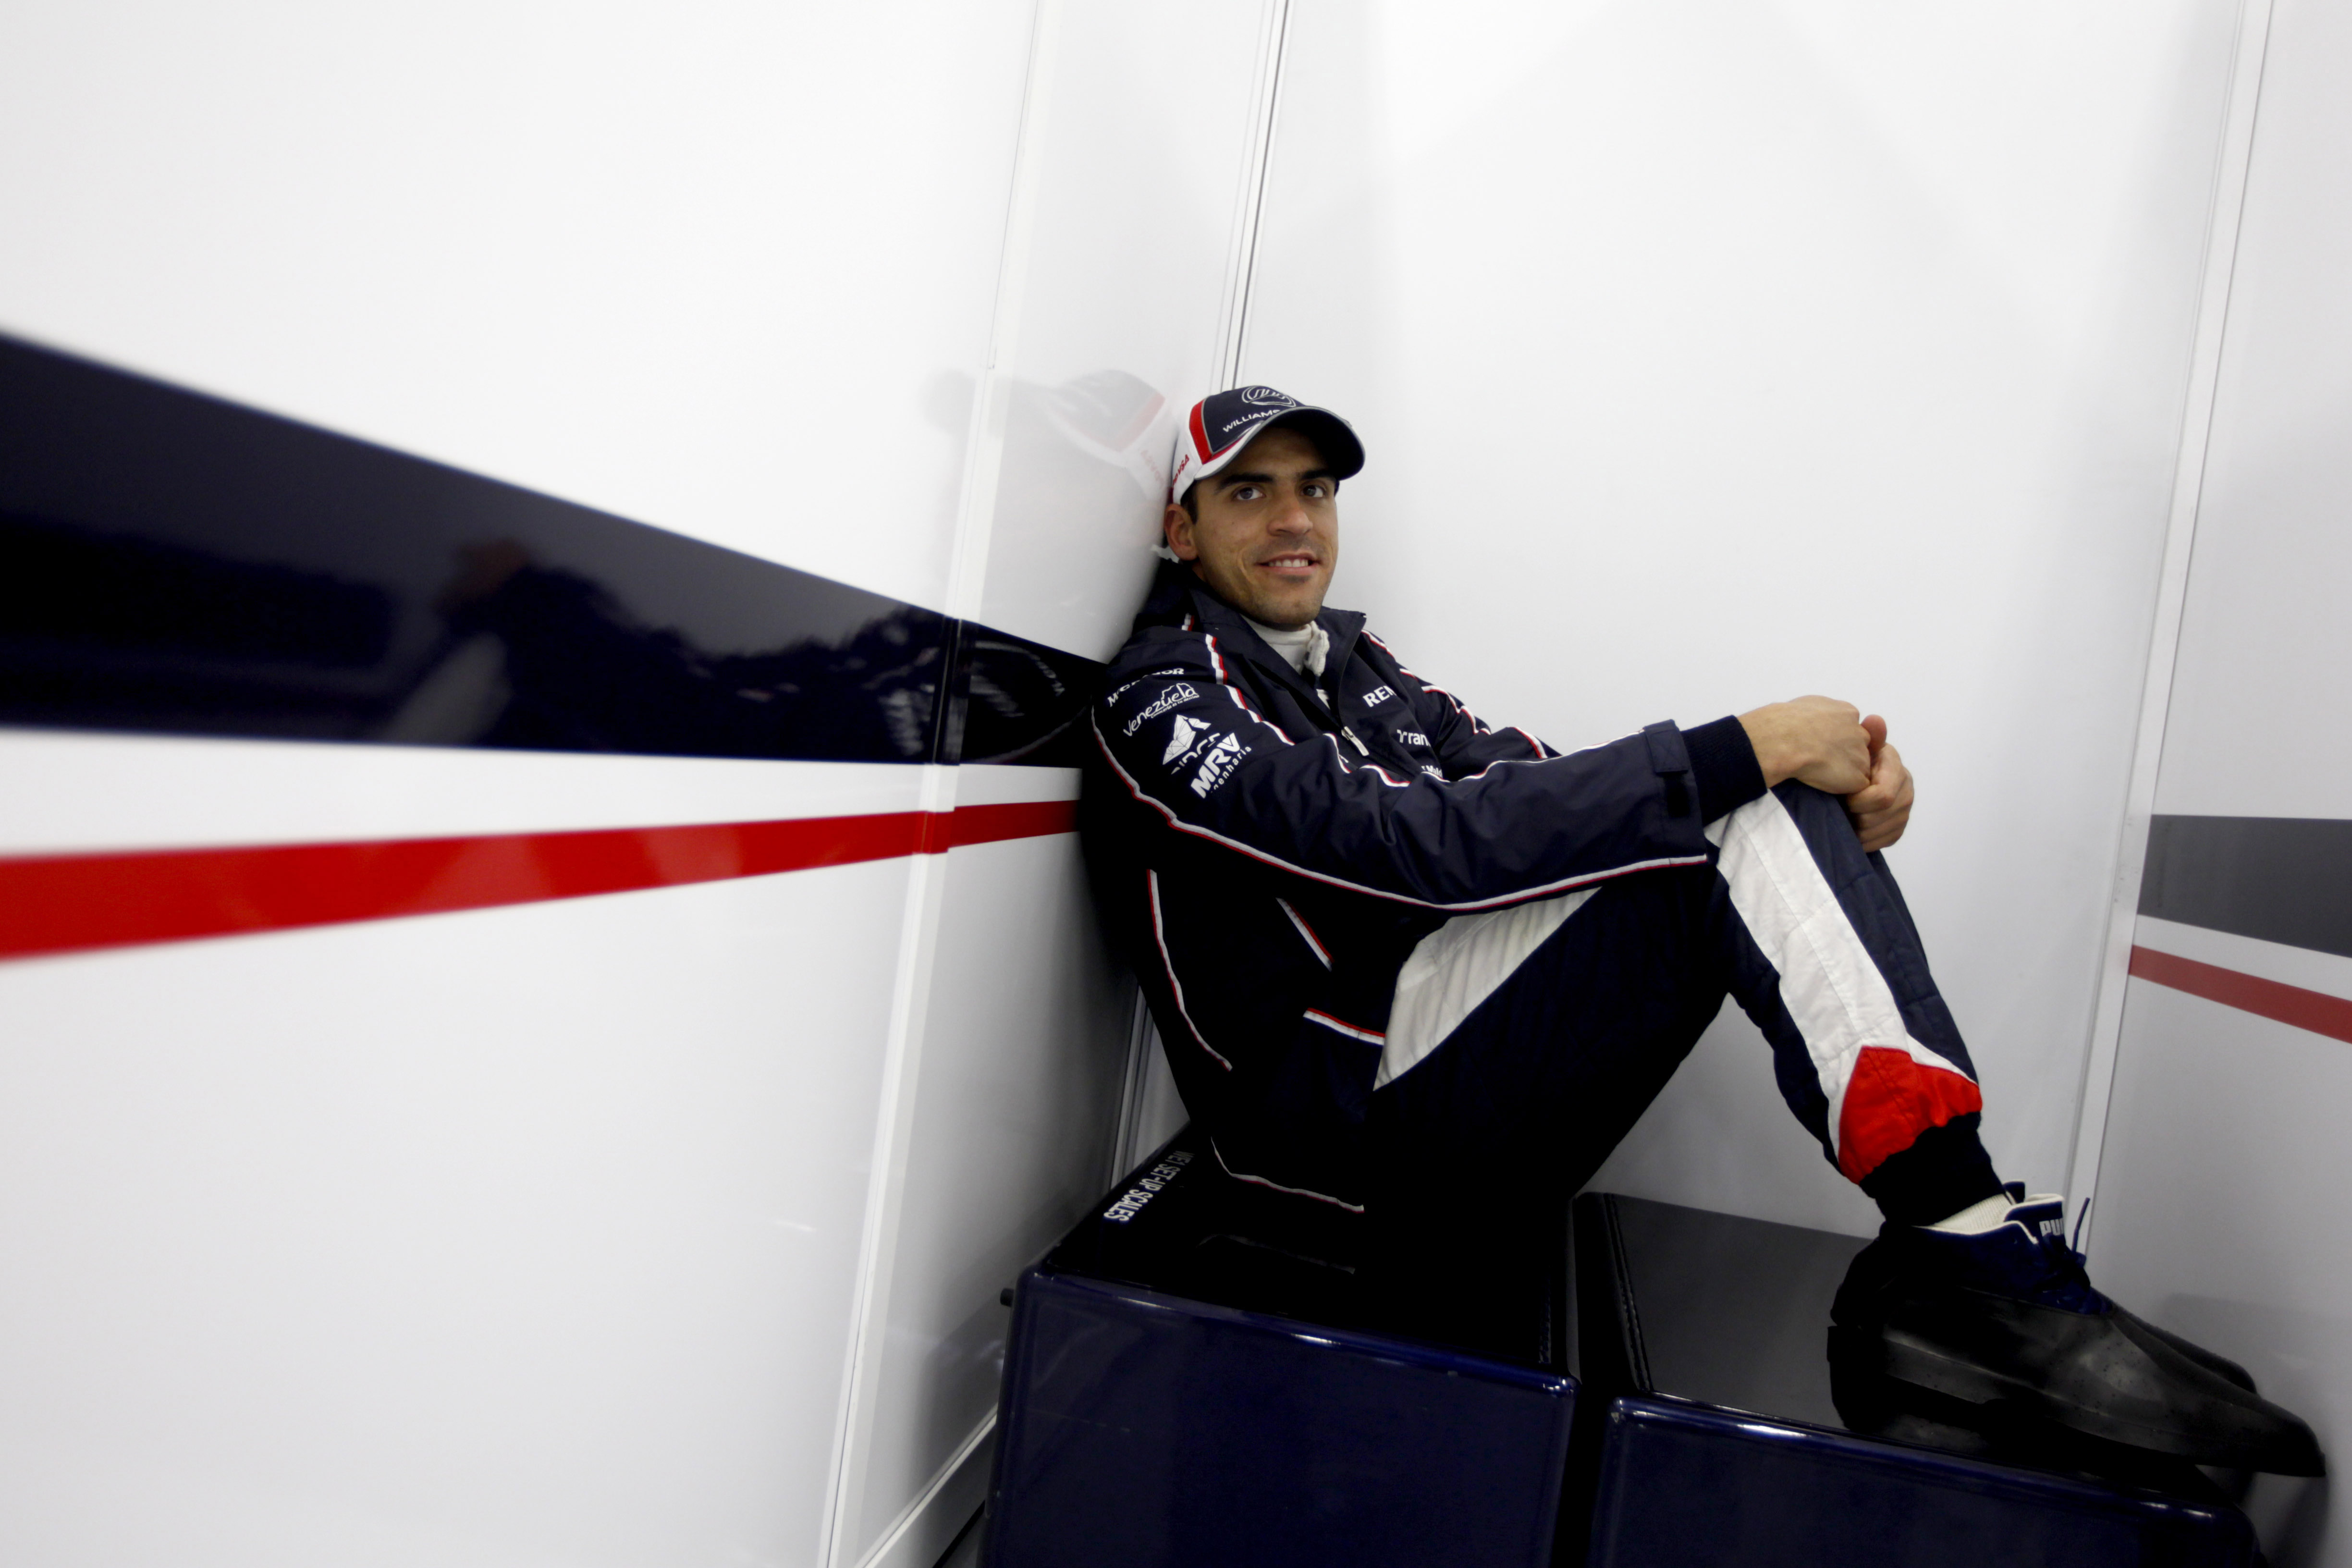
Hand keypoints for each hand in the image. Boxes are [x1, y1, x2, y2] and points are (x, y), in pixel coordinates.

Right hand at [1737, 695, 1873, 793]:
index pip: (1851, 728)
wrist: (1784, 741)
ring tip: (1818, 771)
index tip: (1819, 744)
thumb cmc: (1786, 722)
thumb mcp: (1807, 704)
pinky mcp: (1858, 777)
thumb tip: (1815, 721)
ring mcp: (1862, 755)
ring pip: (1858, 767)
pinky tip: (1823, 782)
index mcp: (1848, 712)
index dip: (1835, 739)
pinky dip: (1841, 787)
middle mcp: (1860, 732)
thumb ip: (1821, 713)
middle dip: (1843, 753)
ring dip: (1843, 770)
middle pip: (1858, 747)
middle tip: (1819, 759)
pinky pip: (1854, 786)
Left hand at [1843, 716, 1913, 851]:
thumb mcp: (1859, 748)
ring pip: (1877, 832)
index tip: (1841, 796)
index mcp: (1897, 769)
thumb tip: (1875, 719)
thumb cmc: (1852, 761)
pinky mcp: (1897, 829)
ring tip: (1840, 818)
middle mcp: (1906, 791)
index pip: (1881, 796)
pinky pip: (1879, 843)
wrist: (1853, 779)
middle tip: (1837, 809)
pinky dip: (1861, 841)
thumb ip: (1869, 737)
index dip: (1858, 801)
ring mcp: (1904, 812)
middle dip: (1854, 816)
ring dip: (1855, 829)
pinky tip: (1849, 831)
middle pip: (1877, 817)